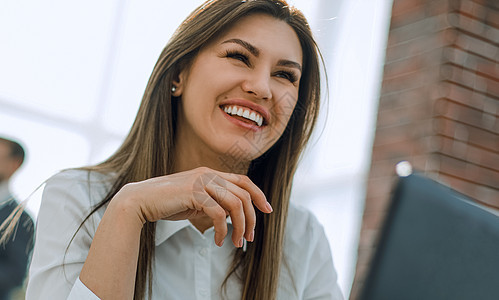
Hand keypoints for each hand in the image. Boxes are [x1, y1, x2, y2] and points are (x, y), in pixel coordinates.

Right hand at [113, 167, 271, 247]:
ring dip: (240, 227)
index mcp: (211, 173)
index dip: (258, 195)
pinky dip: (222, 230)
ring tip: (236, 243)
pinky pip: (219, 213)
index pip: (243, 181)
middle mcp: (209, 174)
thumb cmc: (167, 203)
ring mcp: (201, 182)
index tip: (267, 210)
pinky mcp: (194, 193)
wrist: (140, 200)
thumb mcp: (194, 201)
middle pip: (244, 195)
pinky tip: (217, 240)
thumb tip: (229, 217)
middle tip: (249, 238)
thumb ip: (212, 203)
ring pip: (235, 203)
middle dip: (251, 219)